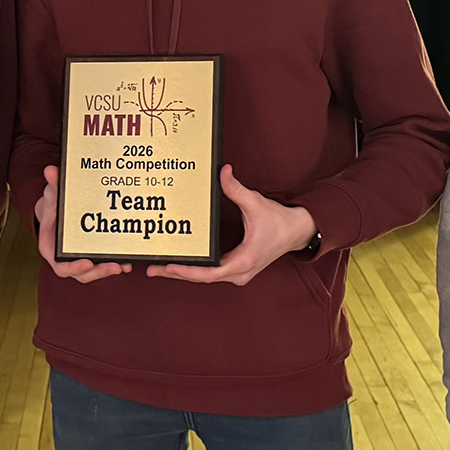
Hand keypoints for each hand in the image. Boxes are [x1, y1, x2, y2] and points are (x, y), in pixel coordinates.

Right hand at [37, 165, 129, 282]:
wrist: (57, 212)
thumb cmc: (54, 206)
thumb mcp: (52, 195)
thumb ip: (53, 185)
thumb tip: (50, 170)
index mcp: (51, 248)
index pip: (60, 265)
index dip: (73, 267)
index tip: (87, 263)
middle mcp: (64, 258)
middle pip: (81, 273)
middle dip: (98, 272)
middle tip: (115, 266)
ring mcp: (79, 259)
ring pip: (93, 272)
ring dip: (107, 271)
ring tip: (123, 265)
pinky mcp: (91, 257)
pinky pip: (101, 265)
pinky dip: (114, 265)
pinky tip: (127, 262)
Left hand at [148, 165, 315, 284]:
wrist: (298, 232)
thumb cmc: (279, 221)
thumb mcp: (256, 203)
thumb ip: (237, 189)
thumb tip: (223, 171)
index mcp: (243, 261)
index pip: (209, 273)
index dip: (187, 271)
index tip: (169, 267)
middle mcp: (240, 272)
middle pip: (202, 278)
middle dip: (177, 274)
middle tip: (151, 270)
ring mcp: (239, 273)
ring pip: (206, 278)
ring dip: (184, 274)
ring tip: (159, 269)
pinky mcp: (238, 270)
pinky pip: (212, 274)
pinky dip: (196, 270)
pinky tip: (180, 265)